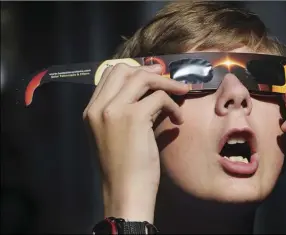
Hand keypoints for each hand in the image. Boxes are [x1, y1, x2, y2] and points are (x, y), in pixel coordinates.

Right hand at [83, 63, 188, 221]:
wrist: (125, 192)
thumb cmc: (124, 169)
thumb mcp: (117, 135)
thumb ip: (127, 111)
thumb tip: (151, 93)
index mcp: (91, 111)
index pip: (109, 75)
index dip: (134, 71)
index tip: (153, 76)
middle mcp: (98, 107)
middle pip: (123, 70)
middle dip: (149, 71)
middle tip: (168, 78)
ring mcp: (113, 110)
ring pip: (142, 78)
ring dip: (166, 83)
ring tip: (181, 92)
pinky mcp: (133, 117)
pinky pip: (159, 97)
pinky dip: (173, 105)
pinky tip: (178, 120)